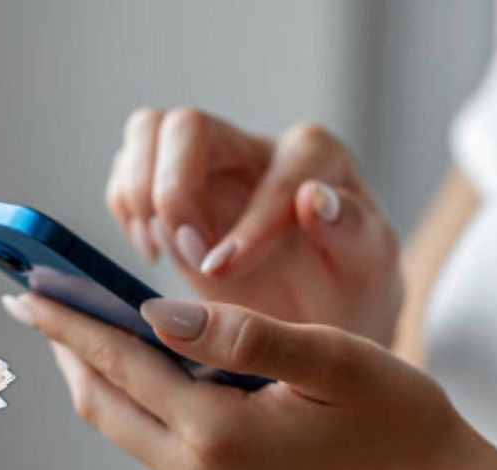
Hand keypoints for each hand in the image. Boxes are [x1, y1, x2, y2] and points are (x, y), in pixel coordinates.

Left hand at [6, 292, 496, 469]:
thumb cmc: (407, 430)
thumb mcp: (335, 361)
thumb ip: (240, 333)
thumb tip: (154, 312)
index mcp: (220, 435)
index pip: (121, 365)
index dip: (70, 324)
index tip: (28, 293)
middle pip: (105, 407)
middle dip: (69, 353)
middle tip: (41, 307)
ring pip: (129, 432)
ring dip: (105, 381)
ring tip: (90, 332)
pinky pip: (162, 451)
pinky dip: (144, 407)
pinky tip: (156, 375)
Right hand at [106, 108, 400, 342]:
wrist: (313, 317)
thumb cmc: (347, 291)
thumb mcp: (371, 270)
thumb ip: (355, 232)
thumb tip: (314, 198)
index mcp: (315, 158)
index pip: (274, 171)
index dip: (249, 225)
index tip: (227, 274)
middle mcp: (255, 147)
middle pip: (187, 125)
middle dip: (175, 195)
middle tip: (189, 257)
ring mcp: (206, 162)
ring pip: (148, 131)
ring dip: (142, 196)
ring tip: (166, 252)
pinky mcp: (169, 186)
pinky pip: (124, 172)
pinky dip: (126, 211)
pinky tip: (155, 251)